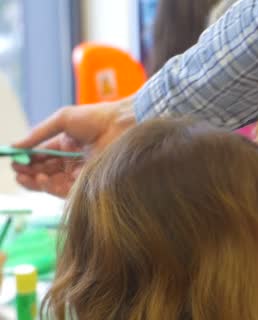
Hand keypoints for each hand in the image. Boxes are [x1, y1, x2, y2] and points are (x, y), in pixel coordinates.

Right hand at [12, 98, 134, 196]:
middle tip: (16, 172)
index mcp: (66, 145)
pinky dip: (51, 187)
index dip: (27, 160)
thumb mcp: (62, 120)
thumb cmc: (96, 118)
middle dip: (28, 173)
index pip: (42, 157)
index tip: (14, 161)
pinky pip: (66, 190)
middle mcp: (72, 161)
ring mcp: (80, 173)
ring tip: (25, 177)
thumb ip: (39, 134)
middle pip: (45, 172)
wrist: (122, 124)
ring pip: (53, 183)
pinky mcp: (89, 183)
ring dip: (36, 182)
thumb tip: (14, 146)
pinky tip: (42, 179)